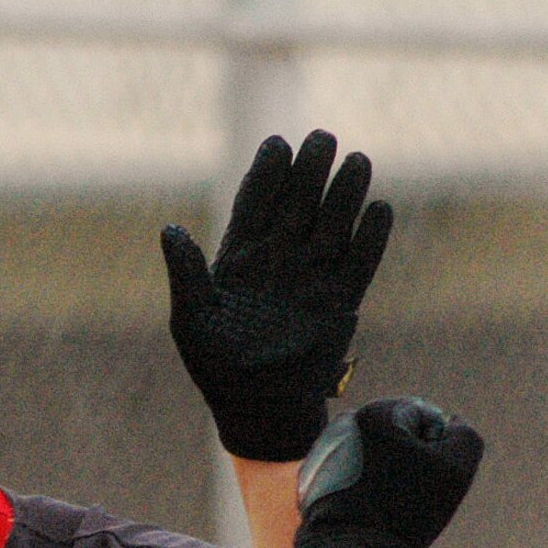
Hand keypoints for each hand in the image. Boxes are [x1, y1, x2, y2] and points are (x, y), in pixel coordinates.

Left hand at [162, 130, 394, 461]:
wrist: (257, 407)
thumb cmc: (217, 366)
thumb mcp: (191, 320)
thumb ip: (186, 275)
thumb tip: (168, 230)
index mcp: (241, 256)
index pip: (256, 202)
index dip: (268, 173)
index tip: (278, 144)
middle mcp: (280, 258)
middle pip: (299, 202)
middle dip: (310, 170)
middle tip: (322, 139)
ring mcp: (312, 277)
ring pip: (333, 224)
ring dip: (345, 194)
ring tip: (357, 162)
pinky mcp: (341, 301)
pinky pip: (360, 263)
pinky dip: (371, 238)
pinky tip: (379, 210)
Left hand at [280, 397, 484, 547]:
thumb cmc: (405, 510)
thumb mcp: (455, 470)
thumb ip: (464, 436)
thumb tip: (451, 424)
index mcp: (376, 412)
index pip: (428, 418)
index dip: (438, 451)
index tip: (425, 477)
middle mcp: (344, 423)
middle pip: (399, 435)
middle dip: (411, 460)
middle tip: (408, 494)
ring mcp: (324, 449)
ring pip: (376, 455)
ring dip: (388, 474)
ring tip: (387, 504)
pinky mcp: (314, 474)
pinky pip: (354, 474)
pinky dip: (365, 488)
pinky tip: (368, 510)